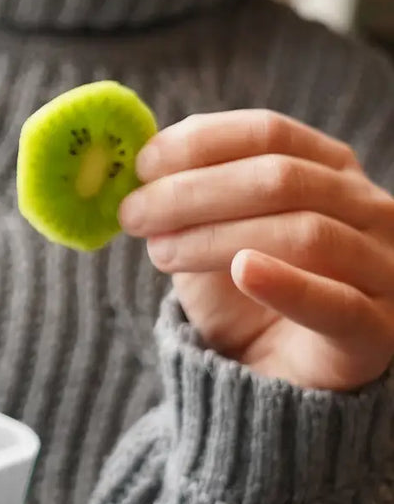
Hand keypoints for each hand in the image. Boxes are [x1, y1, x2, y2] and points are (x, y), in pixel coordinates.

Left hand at [118, 110, 393, 391]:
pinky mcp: (378, 330)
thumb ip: (185, 188)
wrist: (274, 371)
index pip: (267, 132)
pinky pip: (339, 303)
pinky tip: (243, 271)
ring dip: (217, 237)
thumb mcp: (208, 226)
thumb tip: (138, 163)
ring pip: (305, 232)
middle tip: (134, 214)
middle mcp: (367, 206)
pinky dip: (288, 283)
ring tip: (161, 253)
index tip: (141, 166)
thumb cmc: (239, 285)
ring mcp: (382, 266)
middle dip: (193, 192)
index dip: (199, 143)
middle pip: (280, 178)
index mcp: (328, 166)